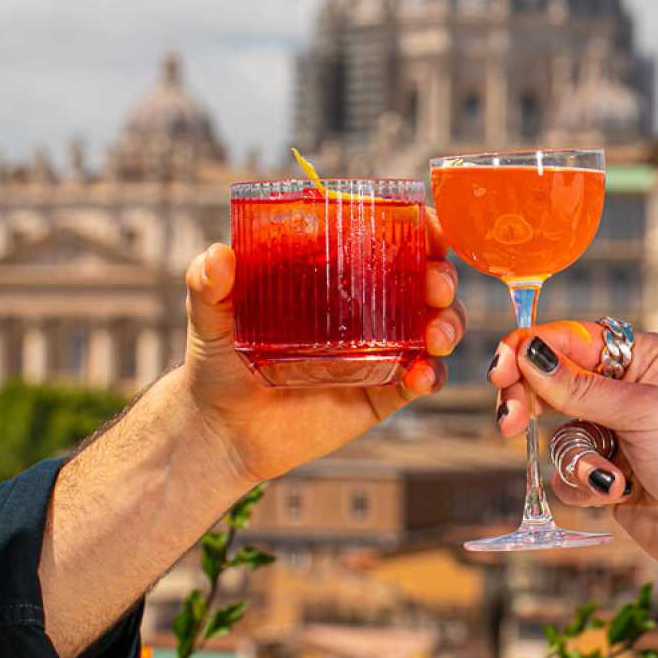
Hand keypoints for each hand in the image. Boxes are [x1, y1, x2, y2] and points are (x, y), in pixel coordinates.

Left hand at [173, 208, 464, 485]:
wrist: (223, 432)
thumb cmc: (219, 361)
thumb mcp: (210, 318)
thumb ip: (208, 287)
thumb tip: (217, 256)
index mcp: (335, 274)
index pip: (388, 239)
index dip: (418, 228)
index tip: (429, 225)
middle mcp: (367, 308)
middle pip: (424, 281)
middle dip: (443, 276)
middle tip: (435, 284)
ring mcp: (380, 351)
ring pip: (435, 328)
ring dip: (449, 324)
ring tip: (437, 336)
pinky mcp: (382, 393)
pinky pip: (421, 380)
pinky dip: (432, 376)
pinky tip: (422, 376)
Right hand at [488, 322, 657, 586]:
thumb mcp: (644, 415)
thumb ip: (579, 387)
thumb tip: (529, 351)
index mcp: (642, 357)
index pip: (570, 340)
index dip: (530, 351)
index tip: (500, 370)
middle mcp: (625, 389)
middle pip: (549, 382)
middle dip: (533, 405)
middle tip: (510, 424)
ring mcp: (613, 432)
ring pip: (555, 433)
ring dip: (579, 459)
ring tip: (610, 478)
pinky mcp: (605, 472)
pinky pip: (565, 470)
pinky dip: (585, 485)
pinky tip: (617, 493)